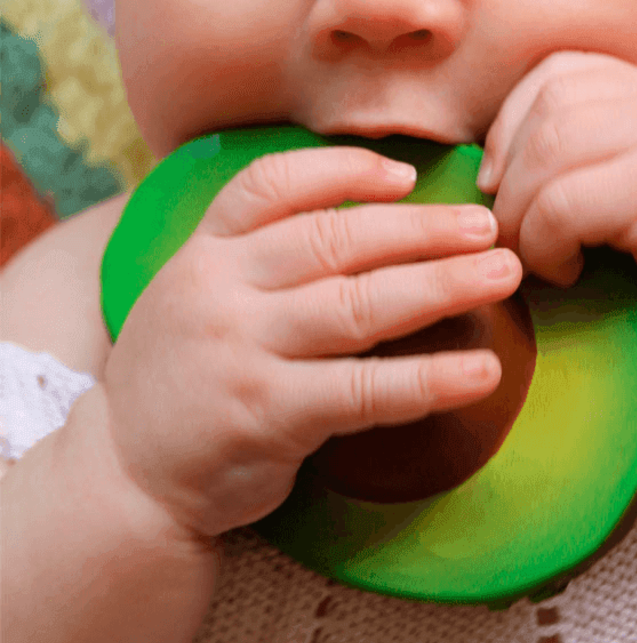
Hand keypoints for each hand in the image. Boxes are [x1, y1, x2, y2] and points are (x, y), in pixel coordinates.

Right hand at [100, 147, 520, 537]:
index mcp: (205, 249)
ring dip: (441, 286)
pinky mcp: (266, 415)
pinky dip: (428, 379)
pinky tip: (482, 373)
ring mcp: (241, 351)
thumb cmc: (185, 370)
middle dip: (420, 230)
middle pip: (334, 240)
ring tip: (503, 275)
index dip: (344, 172)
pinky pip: (363, 391)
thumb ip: (261, 253)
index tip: (408, 175)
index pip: (272, 185)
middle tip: (487, 227)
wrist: (127, 470)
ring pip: (358, 306)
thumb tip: (372, 212)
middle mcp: (220, 289)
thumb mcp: (198, 291)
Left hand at [476, 51, 636, 360]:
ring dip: (519, 209)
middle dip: (507, 168)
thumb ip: (587, 152)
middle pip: (551, 103)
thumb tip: (492, 165)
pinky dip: (545, 243)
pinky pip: (567, 204)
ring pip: (551, 149)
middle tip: (503, 224)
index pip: (562, 71)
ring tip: (528, 252)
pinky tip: (565, 271)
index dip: (510, 121)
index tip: (496, 178)